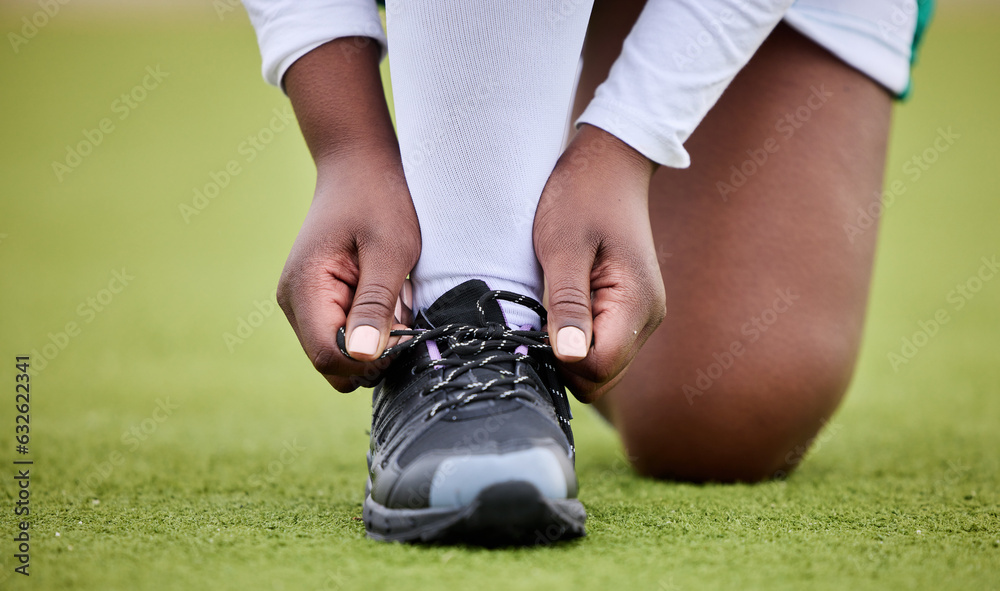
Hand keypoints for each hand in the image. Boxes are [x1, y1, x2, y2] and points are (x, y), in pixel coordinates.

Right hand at [277, 151, 418, 391]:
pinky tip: (387, 296)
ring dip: (376, 339)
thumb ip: (375, 303)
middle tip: (400, 311)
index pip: (328, 356)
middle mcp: (294, 303)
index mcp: (304, 289)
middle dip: (374, 352)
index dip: (369, 359)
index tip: (403, 333)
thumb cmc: (378, 201)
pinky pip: (346, 337)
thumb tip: (361, 355)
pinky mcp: (318, 305)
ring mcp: (303, 305)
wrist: (358, 168)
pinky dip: (373, 327)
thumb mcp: (390, 250)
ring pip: (342, 354)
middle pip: (333, 363)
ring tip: (394, 297)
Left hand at [533, 124, 665, 401]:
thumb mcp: (562, 247)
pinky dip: (575, 338)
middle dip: (564, 361)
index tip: (533, 325)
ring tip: (547, 307)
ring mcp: (640, 316)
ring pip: (600, 366)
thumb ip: (567, 303)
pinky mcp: (627, 310)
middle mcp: (647, 318)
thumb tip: (570, 356)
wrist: (609, 163)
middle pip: (601, 377)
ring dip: (568, 350)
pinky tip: (558, 307)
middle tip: (535, 318)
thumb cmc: (581, 196)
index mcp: (637, 304)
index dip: (560, 359)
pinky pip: (600, 345)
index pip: (598, 369)